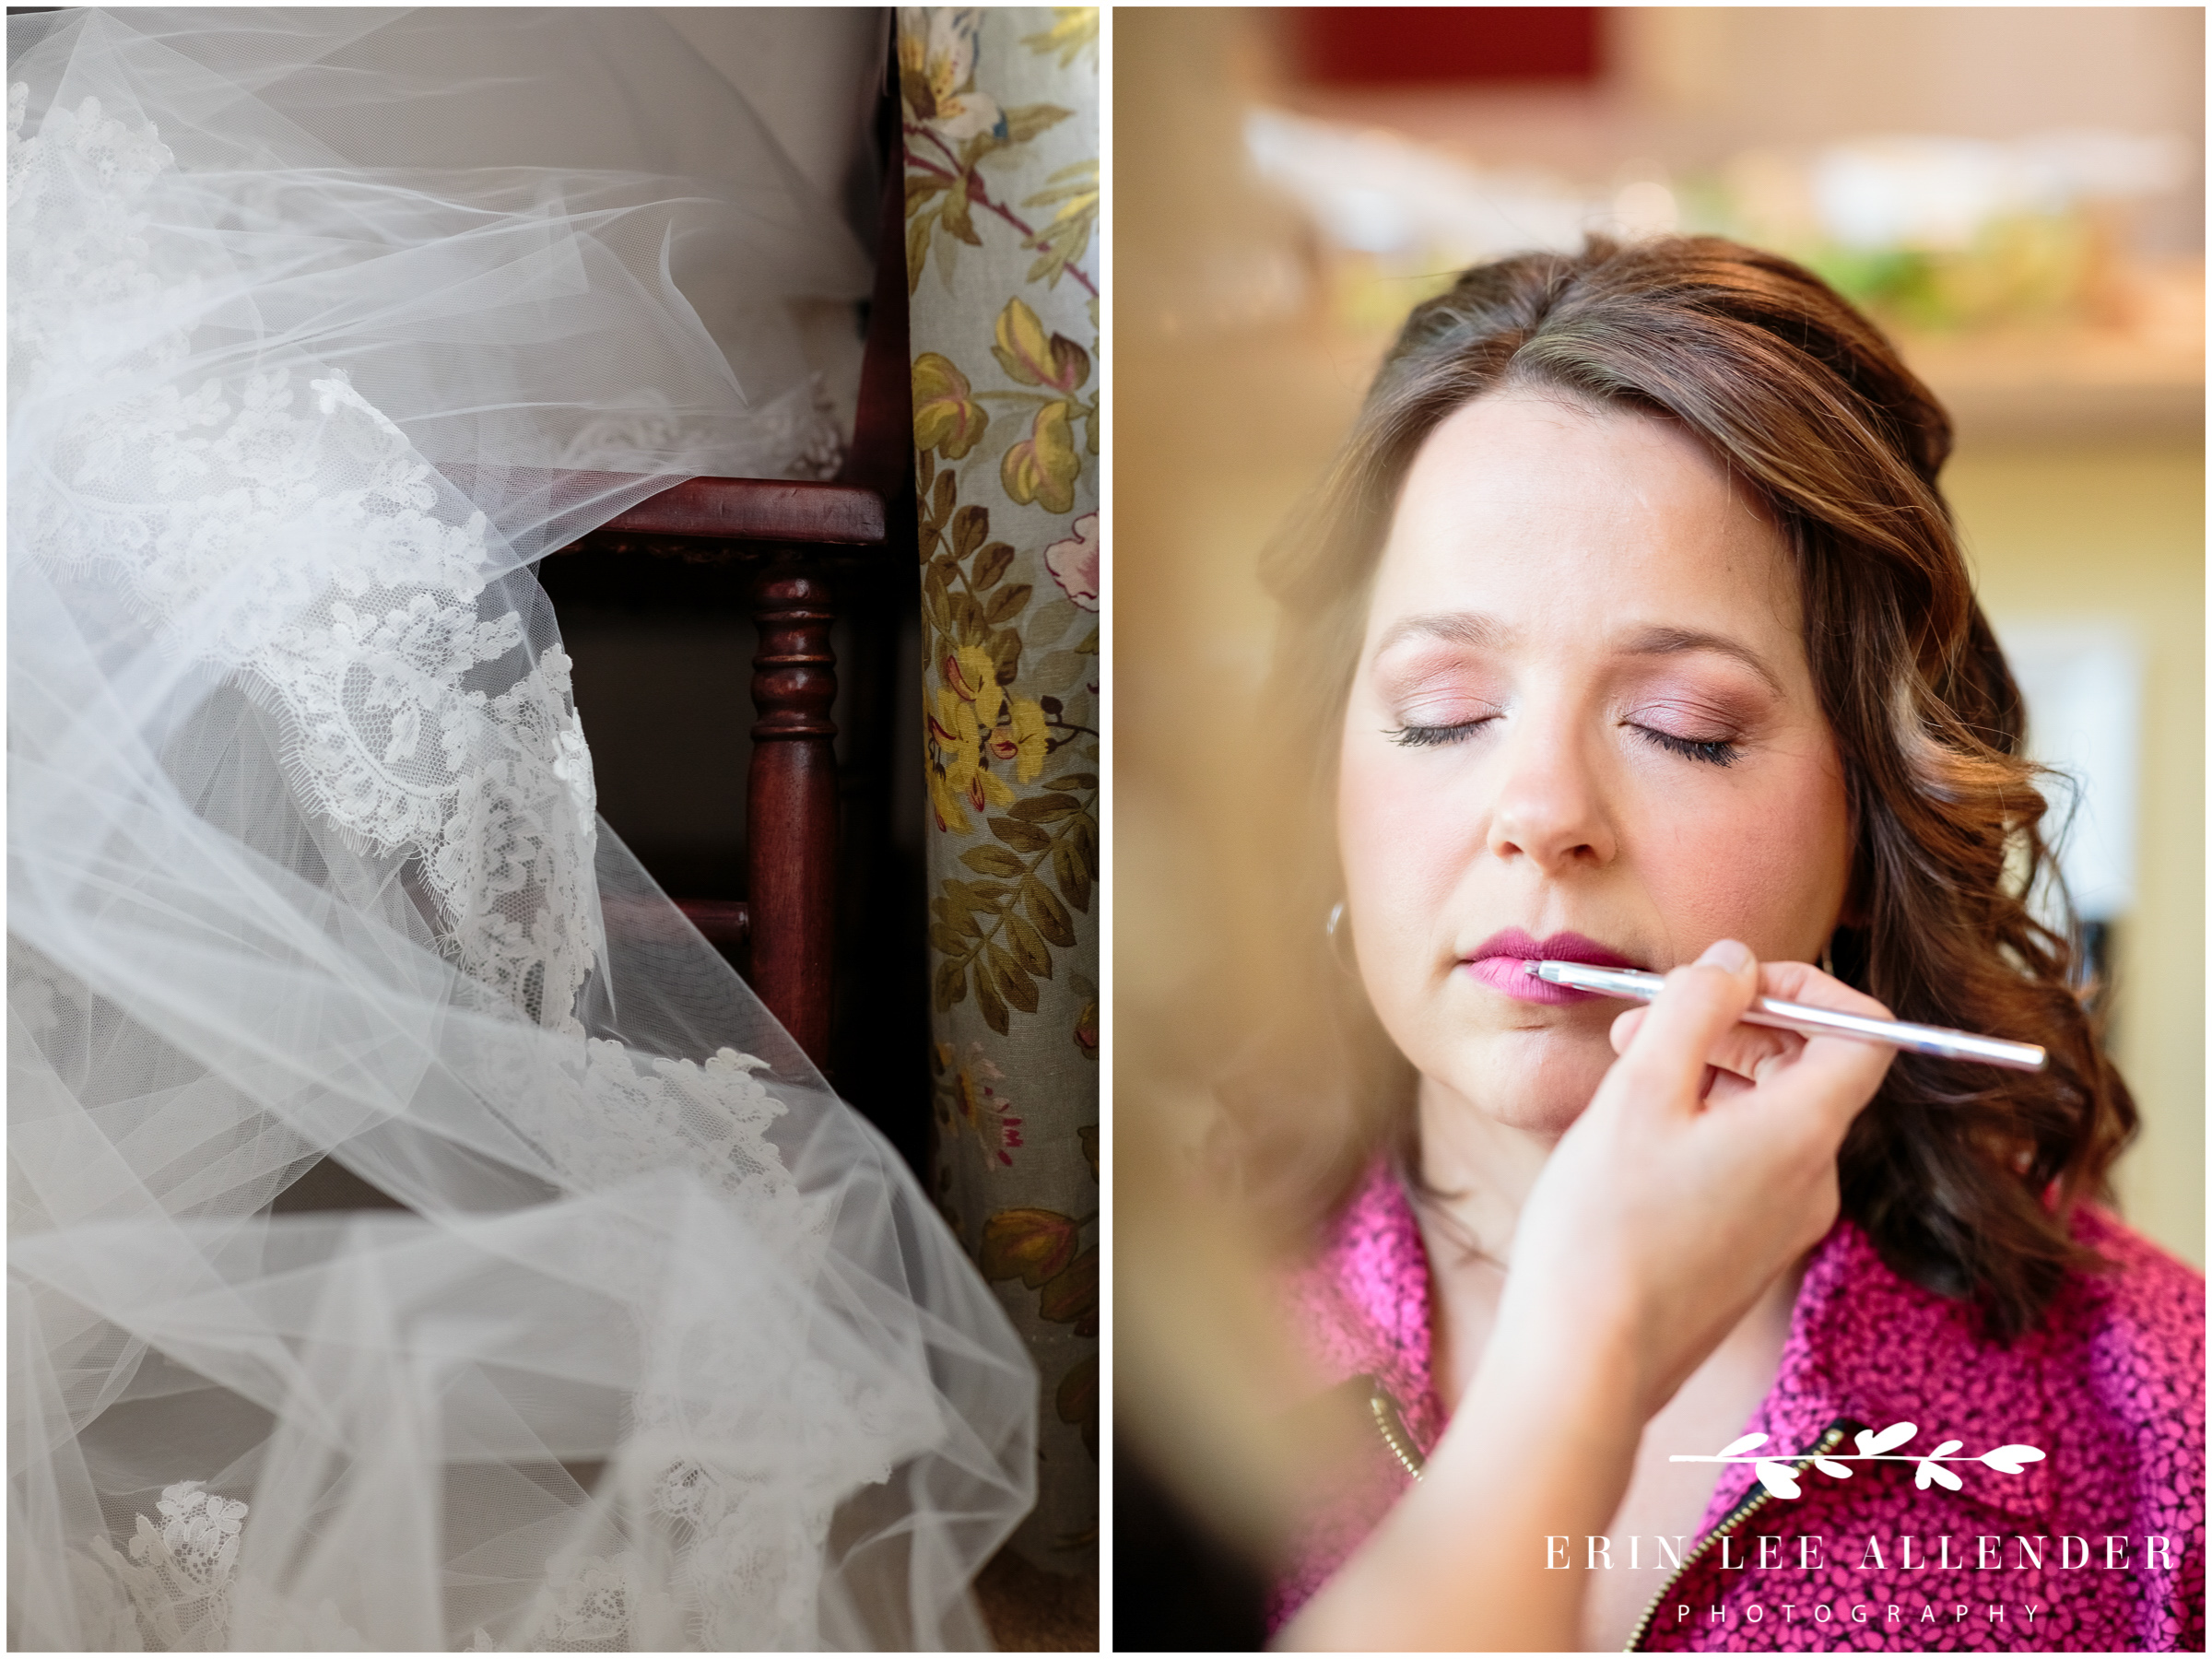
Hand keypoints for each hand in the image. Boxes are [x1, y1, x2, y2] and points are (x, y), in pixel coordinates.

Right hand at [1495, 938, 1894, 1421]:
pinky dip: (1702, 1125)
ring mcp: (1784, 1224)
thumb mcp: (1639, 1090)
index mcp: (1802, 1133)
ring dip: (1708, 1071)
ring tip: (1624, 1071)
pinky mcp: (1747, 1254)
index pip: (1864, 1032)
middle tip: (1646, 1019)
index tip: (1727, 981)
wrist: (1584, 1363)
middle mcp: (1812, 1180)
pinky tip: (1631, 1137)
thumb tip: (1734, 960)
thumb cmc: (1604, 1228)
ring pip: (1770, 1113)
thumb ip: (1693, 1008)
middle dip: (1733, 1024)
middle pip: (1811, 1068)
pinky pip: (1748, 1162)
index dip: (1805, 986)